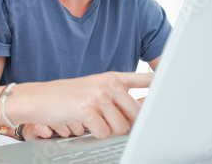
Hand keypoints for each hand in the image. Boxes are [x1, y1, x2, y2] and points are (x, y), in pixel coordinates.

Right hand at [13, 72, 152, 139]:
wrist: (39, 98)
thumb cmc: (66, 96)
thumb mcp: (93, 89)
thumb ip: (115, 96)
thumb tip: (138, 111)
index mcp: (111, 78)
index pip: (143, 79)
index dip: (159, 83)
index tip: (172, 85)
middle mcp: (108, 84)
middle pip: (135, 114)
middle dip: (126, 125)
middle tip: (108, 122)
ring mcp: (98, 95)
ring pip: (120, 127)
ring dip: (108, 131)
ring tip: (93, 121)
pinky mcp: (88, 109)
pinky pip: (103, 133)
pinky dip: (94, 134)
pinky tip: (83, 123)